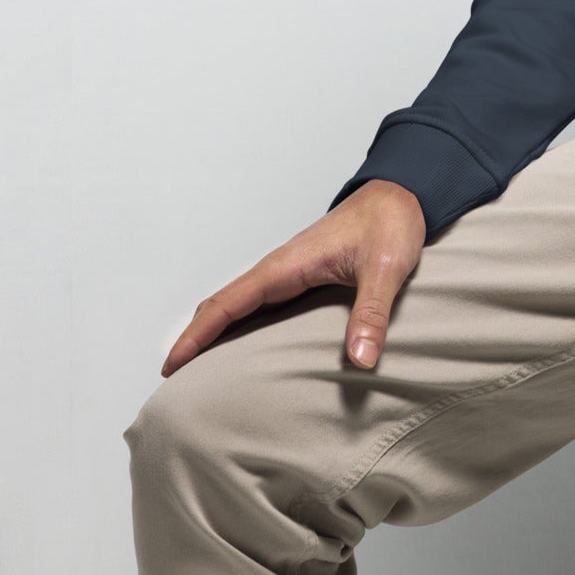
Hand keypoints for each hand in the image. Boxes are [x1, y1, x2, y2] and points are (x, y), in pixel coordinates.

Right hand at [159, 179, 426, 377]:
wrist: (403, 193)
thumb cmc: (391, 222)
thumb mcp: (386, 269)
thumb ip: (372, 313)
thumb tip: (361, 359)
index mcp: (286, 266)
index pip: (227, 304)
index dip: (196, 336)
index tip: (170, 365)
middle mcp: (280, 269)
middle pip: (223, 307)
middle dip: (195, 340)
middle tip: (175, 381)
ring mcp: (290, 272)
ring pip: (240, 306)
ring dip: (215, 333)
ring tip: (199, 373)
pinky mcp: (304, 276)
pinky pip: (261, 304)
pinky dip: (241, 325)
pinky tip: (246, 347)